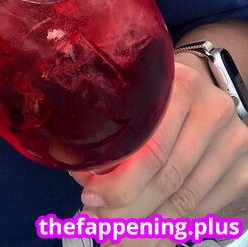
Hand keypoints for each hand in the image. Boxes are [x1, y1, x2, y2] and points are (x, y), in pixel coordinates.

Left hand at [71, 59, 247, 245]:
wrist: (206, 88)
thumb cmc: (160, 93)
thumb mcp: (137, 94)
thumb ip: (115, 130)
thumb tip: (85, 179)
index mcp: (182, 86)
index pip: (151, 150)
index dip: (119, 182)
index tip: (91, 198)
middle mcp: (214, 112)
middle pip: (168, 179)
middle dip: (129, 209)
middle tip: (100, 224)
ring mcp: (234, 143)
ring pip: (186, 200)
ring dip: (149, 225)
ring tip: (118, 235)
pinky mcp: (244, 169)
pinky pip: (205, 208)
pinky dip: (174, 226)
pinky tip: (150, 232)